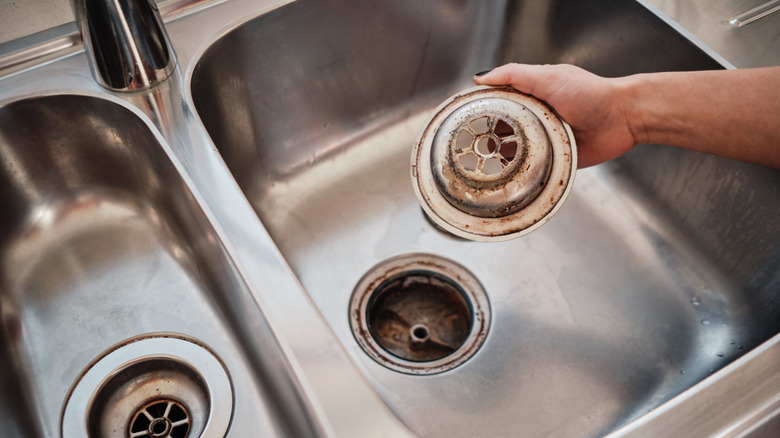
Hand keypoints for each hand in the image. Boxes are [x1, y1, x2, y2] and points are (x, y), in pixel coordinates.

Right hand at [474, 63, 636, 167]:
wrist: (622, 118)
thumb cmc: (592, 94)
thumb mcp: (548, 78)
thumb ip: (515, 75)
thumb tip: (482, 77)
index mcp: (533, 95)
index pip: (500, 101)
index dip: (483, 108)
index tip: (467, 114)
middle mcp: (537, 117)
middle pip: (505, 127)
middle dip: (490, 135)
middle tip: (475, 142)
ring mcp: (546, 138)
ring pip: (517, 148)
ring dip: (504, 153)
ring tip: (489, 157)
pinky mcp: (556, 157)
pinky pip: (535, 165)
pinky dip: (524, 168)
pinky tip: (511, 170)